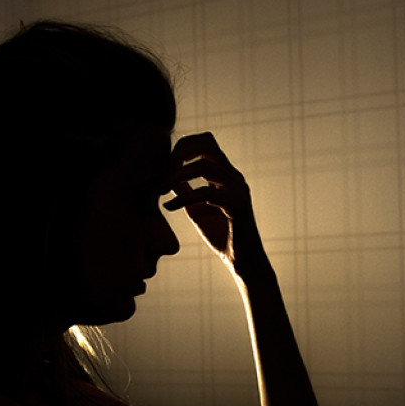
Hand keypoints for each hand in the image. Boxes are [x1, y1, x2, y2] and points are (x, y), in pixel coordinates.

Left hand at [164, 132, 268, 279]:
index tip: (164, 167)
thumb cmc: (222, 236)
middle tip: (163, 173)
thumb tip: (170, 178)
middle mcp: (234, 177)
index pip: (205, 142)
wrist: (243, 262)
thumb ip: (186, 190)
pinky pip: (207, 192)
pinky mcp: (238, 205)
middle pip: (207, 143)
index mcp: (226, 174)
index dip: (182, 147)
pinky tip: (170, 207)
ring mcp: (238, 189)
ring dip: (177, 175)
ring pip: (204, 165)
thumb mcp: (197, 209)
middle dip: (179, 153)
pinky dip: (184, 197)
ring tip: (160, 190)